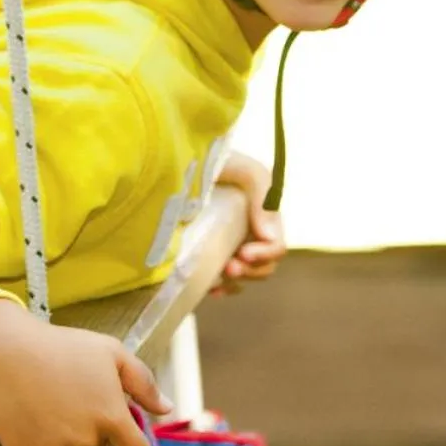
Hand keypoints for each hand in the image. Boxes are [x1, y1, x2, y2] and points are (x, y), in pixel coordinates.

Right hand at [0, 299, 171, 445]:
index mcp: (111, 419)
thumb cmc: (62, 348)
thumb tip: (166, 408)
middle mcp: (85, 443)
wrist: (5, 353)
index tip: (125, 440)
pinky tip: (42, 437)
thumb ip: (143, 383)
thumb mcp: (111, 352)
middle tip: (89, 429)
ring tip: (63, 430)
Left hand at [211, 150, 286, 296]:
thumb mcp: (239, 166)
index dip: (265, 255)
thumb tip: (270, 235)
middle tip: (228, 268)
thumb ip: (262, 190)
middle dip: (250, 271)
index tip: (243, 254)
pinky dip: (220, 287)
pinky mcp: (207, 250)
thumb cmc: (207, 157)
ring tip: (216, 281)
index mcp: (263, 212)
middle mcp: (249, 229)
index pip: (275, 245)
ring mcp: (228, 241)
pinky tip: (209, 289)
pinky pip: (222, 278)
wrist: (170, 157)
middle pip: (263, 266)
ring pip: (243, 275)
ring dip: (235, 283)